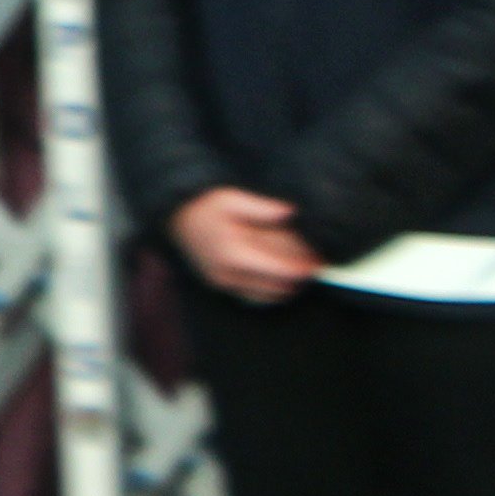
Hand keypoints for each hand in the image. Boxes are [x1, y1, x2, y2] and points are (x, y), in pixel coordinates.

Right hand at [173, 187, 316, 301]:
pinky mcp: (221, 285)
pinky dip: (271, 291)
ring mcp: (223, 283)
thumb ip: (263, 208)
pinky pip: (253, 296)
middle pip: (276, 285)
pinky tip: (282, 280)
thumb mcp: (232, 198)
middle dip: (298, 276)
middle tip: (316, 264)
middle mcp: (228, 274)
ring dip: (287, 286)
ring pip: (266, 295)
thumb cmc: (203, 206)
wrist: (175, 217)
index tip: (319, 261)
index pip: (278, 269)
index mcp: (233, 254)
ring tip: (302, 271)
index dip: (302, 267)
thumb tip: (292, 212)